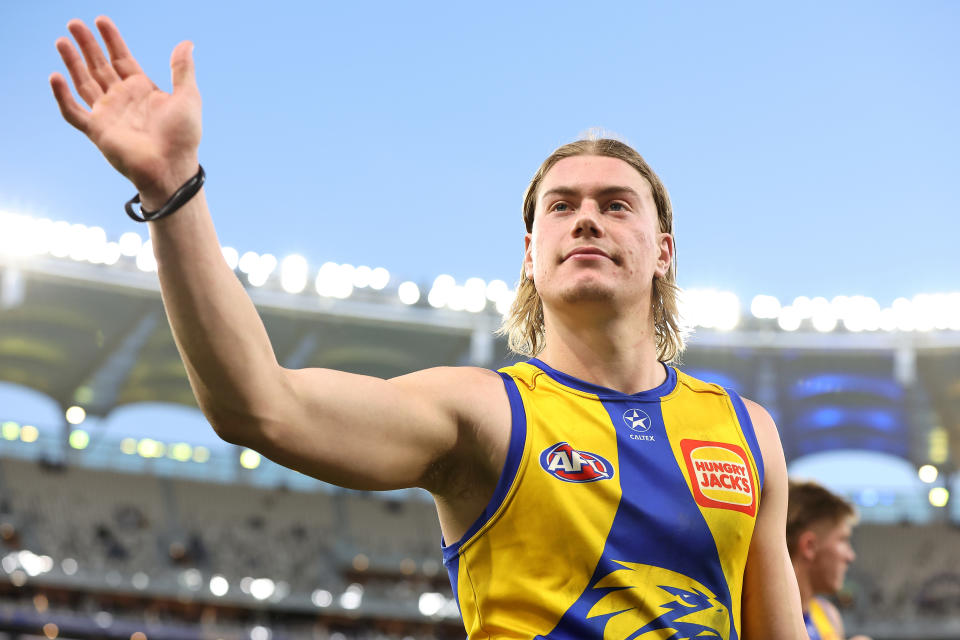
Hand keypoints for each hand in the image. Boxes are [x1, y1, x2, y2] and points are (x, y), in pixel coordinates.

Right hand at [50, 16, 201, 207]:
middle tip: (74, 23)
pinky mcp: (97, 130)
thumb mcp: (188, 96)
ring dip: (72, 62)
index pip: (121, 58)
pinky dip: (63, 96)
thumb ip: (183, 69)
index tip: (101, 20)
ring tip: (61, 41)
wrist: (172, 167)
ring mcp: (108, 114)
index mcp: (142, 90)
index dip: (111, 40)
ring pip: (84, 82)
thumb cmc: (183, 136)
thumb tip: (187, 43)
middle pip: (99, 66)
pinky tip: (56, 77)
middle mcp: (122, 99)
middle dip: (87, 45)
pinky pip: (74, 112)